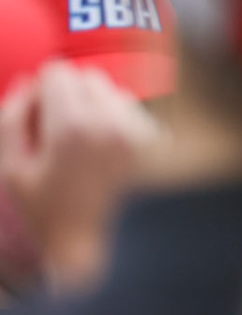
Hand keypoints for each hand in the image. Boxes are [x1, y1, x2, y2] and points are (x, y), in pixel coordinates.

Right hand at [0, 62, 158, 291]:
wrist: (83, 243)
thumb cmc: (41, 207)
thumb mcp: (9, 165)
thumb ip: (12, 116)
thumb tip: (29, 81)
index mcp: (72, 127)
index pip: (58, 71)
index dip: (41, 91)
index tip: (36, 116)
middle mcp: (112, 125)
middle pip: (87, 76)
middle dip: (69, 95)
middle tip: (57, 131)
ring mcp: (138, 134)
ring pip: (113, 90)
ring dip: (95, 105)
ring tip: (82, 141)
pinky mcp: (154, 144)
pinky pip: (132, 111)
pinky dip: (117, 119)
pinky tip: (104, 148)